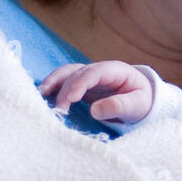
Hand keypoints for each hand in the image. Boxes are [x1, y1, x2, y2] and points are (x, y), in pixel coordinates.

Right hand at [38, 61, 152, 123]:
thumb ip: (118, 106)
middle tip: (59, 110)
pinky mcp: (82, 85)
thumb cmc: (140, 101)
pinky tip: (43, 95)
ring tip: (41, 94)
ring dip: (54, 82)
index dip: (80, 83)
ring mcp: (89, 76)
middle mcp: (99, 69)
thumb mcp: (136, 105)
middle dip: (65, 89)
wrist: (140, 100)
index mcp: (115, 70)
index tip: (70, 99)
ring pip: (68, 73)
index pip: (94, 73)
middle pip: (78, 73)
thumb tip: (94, 111)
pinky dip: (54, 86)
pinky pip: (65, 81)